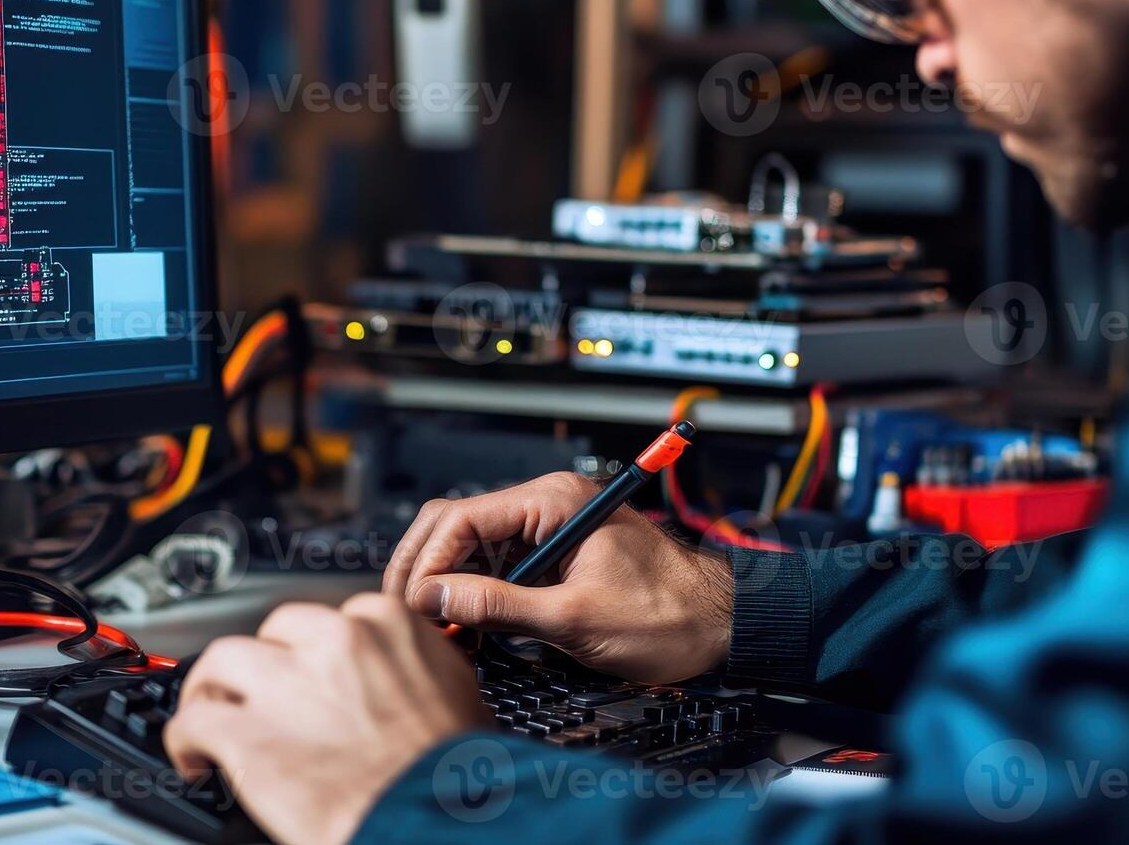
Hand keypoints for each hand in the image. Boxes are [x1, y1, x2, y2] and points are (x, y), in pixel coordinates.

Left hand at [164, 593, 489, 844]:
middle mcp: (334, 643)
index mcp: (387, 626)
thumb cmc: (457, 778)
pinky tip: (194, 760)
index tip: (309, 676)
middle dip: (263, 667)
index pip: (331, 619)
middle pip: (270, 634)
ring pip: (220, 662)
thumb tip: (404, 681)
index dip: (314, 655)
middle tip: (262, 700)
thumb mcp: (459, 698)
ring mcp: (285, 684)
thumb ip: (417, 672)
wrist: (438, 823)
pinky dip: (185, 741)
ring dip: (212, 692)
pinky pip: (193, 722)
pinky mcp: (246, 736)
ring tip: (211, 717)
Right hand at [383, 471, 732, 684]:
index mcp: (553, 501)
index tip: (413, 606)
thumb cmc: (668, 616)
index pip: (460, 518)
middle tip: (406, 615)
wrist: (722, 626)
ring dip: (445, 583)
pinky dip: (471, 592)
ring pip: (470, 545)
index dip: (427, 563)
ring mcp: (548, 528)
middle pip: (456, 524)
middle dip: (425, 569)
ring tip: (429, 626)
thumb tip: (434, 600)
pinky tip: (460, 625)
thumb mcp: (574, 619)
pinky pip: (495, 564)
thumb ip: (497, 606)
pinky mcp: (553, 555)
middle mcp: (546, 504)